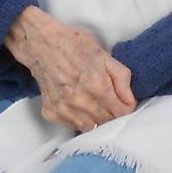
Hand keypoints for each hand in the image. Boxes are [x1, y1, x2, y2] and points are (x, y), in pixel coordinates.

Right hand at [4, 6, 136, 132]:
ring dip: (97, 120)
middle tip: (112, 103)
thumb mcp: (103, 54)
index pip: (121, 113)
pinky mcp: (51, 113)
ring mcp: (64, 109)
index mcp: (97, 85)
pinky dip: (78, 119)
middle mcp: (80, 102)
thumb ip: (121, 77)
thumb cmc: (73, 44)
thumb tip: (130, 100)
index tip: (126, 103)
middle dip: (113, 115)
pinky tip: (78, 105)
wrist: (41, 44)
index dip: (127, 109)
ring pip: (90, 128)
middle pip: (107, 123)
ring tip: (95, 105)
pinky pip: (71, 125)